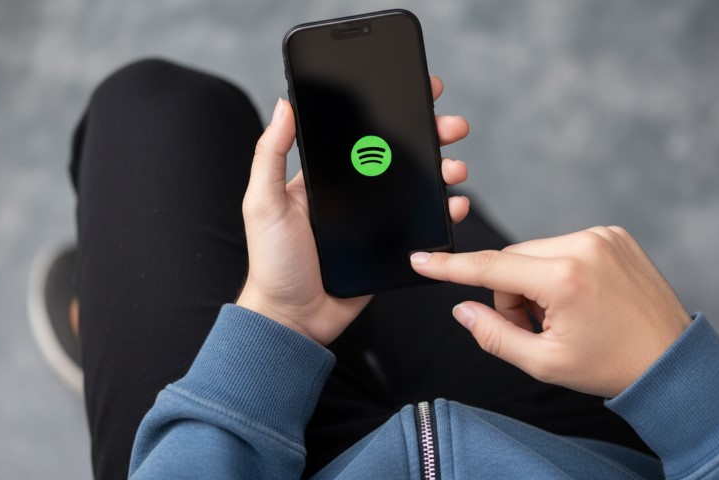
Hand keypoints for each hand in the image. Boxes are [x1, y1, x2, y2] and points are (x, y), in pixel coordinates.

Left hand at [236, 77, 469, 344]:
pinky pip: (421, 223)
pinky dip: (442, 212)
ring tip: (456, 169)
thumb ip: (271, 155)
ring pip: (416, 185)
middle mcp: (352, 192)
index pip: (362, 134)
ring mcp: (374, 219)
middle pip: (398, 154)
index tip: (417, 94)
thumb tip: (284, 105)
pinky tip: (454, 205)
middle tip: (451, 126)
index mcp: (324, 176)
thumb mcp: (263, 203)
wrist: (293, 317)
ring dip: (441, 171)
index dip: (389, 111)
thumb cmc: (273, 263)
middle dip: (429, 136)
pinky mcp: (389, 245)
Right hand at [410, 226, 692, 396]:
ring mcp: (602, 235)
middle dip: (510, 291)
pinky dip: (557, 270)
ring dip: (534, 280)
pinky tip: (580, 298)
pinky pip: (563, 246)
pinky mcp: (614, 234)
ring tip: (563, 315)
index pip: (491, 267)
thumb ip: (493, 334)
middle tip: (533, 326)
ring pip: (535, 251)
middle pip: (512, 258)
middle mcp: (583, 246)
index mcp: (565, 278)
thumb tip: (462, 309)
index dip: (451, 267)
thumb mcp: (544, 362)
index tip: (421, 260)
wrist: (672, 360)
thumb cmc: (611, 366)